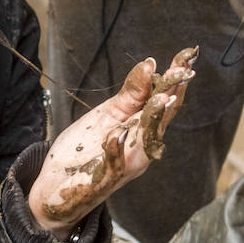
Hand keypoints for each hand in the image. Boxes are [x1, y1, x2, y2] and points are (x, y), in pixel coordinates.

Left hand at [27, 48, 198, 236]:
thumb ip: (130, 94)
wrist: (57, 185)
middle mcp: (142, 148)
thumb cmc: (84, 149)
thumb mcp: (107, 115)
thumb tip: (150, 64)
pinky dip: (115, 148)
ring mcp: (126, 164)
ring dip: (153, 120)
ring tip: (161, 98)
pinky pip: (113, 163)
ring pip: (145, 141)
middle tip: (181, 70)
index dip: (175, 81)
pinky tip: (117, 133)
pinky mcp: (105, 178)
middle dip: (172, 94)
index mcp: (143, 130)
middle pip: (161, 119)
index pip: (165, 102)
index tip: (186, 57)